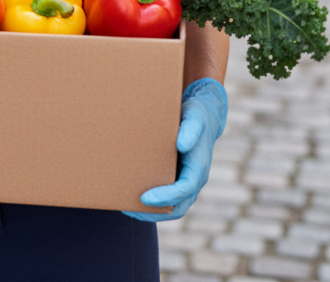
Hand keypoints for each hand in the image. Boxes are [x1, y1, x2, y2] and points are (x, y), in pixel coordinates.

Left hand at [124, 78, 226, 221]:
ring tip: (126, 208)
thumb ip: (191, 128)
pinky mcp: (177, 179)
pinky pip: (166, 200)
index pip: (184, 189)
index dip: (165, 197)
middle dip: (154, 213)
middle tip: (129, 210)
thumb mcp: (195, 116)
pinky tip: (131, 197)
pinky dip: (151, 204)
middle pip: (178, 208)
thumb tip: (181, 144)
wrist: (203, 116)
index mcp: (198, 167)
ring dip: (150, 212)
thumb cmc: (197, 115)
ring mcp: (186, 182)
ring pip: (171, 208)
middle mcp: (194, 180)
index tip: (144, 197)